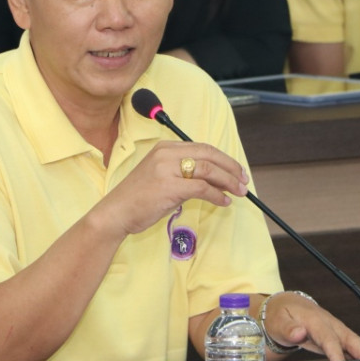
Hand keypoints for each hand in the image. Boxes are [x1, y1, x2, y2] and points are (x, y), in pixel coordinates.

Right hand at [91, 141, 248, 237]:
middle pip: (210, 155)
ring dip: (228, 181)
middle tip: (243, 181)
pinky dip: (217, 195)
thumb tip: (214, 180)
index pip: (203, 148)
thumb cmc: (138, 198)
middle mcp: (167, 154)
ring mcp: (168, 169)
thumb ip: (183, 172)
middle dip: (231, 168)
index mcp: (165, 148)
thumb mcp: (160, 176)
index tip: (236, 170)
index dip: (224, 159)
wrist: (116, 212)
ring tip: (238, 192)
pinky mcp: (170, 187)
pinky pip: (203, 188)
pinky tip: (223, 202)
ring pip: (209, 170)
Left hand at [262, 291, 359, 360]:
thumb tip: (299, 333)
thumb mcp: (277, 321)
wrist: (283, 307)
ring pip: (355, 346)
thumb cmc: (280, 315)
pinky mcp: (336, 339)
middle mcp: (330, 325)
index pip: (330, 339)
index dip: (337, 354)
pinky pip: (350, 350)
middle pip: (352, 341)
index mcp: (316, 321)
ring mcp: (335, 332)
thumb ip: (288, 329)